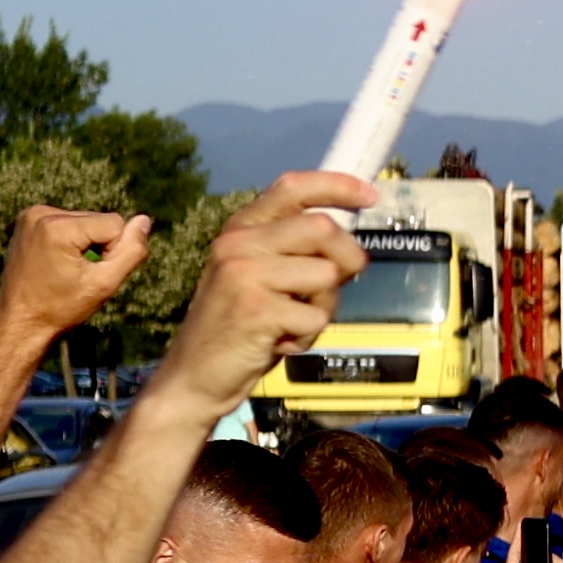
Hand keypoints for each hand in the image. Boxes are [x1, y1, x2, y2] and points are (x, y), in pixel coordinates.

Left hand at [0, 202, 154, 343]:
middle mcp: (41, 213)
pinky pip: (69, 222)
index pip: (115, 224)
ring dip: (85, 243)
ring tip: (65, 270)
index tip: (90, 275)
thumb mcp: (104, 284)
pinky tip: (57, 261)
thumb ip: (131, 251)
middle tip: (77, 275)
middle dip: (98, 246)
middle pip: (99, 220)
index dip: (113, 252)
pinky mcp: (28, 219)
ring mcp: (31, 215)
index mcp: (58, 227)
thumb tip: (144, 220)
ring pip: (86, 221)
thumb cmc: (60, 308)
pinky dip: (71, 240)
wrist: (19, 320)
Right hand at [161, 173, 371, 403]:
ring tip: (292, 322)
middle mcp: (238, 244)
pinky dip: (309, 337)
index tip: (370, 195)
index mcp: (240, 229)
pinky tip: (280, 342)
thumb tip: (351, 246)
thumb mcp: (259, 276)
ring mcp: (244, 274)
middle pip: (323, 228)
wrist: (192, 375)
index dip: (337, 186)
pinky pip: (316, 316)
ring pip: (326, 275)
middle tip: (330, 289)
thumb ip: (294, 252)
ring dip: (323, 307)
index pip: (293, 187)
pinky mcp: (255, 309)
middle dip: (346, 260)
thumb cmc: (237, 327)